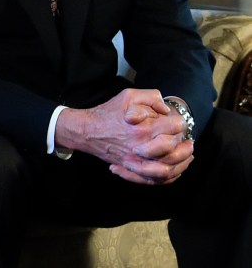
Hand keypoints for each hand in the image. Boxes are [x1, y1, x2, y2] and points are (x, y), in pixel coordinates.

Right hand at [56, 88, 193, 184]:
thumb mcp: (128, 95)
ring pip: (168, 169)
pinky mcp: (132, 169)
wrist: (87, 131)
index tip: (179, 122)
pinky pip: (155, 180)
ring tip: (187, 155)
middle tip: (188, 140)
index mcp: (142, 128)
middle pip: (174, 150)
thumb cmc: (108, 112)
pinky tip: (175, 169)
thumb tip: (166, 110)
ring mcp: (137, 161)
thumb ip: (151, 97)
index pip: (173, 127)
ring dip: (181, 162)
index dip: (180, 123)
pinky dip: (169, 177)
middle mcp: (141, 147)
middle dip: (184, 144)